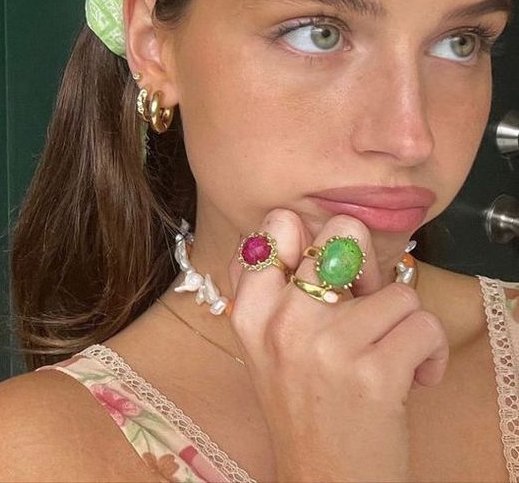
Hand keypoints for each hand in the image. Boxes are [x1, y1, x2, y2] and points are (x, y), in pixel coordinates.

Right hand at [227, 210, 448, 482]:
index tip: (326, 272)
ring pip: (399, 289)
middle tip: (367, 298)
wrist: (323, 481)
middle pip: (344, 234)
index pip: (277, 224)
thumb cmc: (300, 406)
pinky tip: (412, 377)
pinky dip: (431, 352)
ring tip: (390, 354)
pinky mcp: (373, 372)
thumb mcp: (260, 344)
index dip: (314, 239)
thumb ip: (264, 286)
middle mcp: (282, 320)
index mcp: (250, 310)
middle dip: (368, 262)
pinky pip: (424, 324)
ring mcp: (327, 345)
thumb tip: (287, 225)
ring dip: (405, 323)